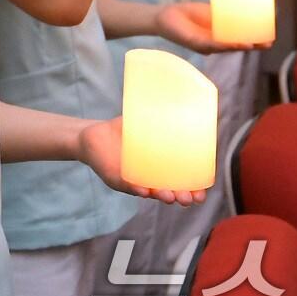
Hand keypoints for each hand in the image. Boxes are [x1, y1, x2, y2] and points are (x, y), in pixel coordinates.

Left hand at [78, 118, 205, 205]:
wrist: (93, 136)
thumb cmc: (123, 132)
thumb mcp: (144, 123)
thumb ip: (160, 115)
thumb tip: (181, 97)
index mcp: (161, 168)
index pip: (183, 183)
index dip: (195, 190)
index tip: (203, 191)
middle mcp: (150, 178)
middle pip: (171, 194)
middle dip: (182, 197)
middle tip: (190, 197)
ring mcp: (134, 180)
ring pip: (152, 193)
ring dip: (163, 196)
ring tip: (170, 195)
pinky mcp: (116, 178)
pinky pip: (128, 186)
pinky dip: (137, 189)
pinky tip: (144, 191)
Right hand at [156, 1, 268, 52]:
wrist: (164, 16)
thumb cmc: (177, 32)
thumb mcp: (195, 41)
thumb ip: (211, 44)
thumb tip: (231, 46)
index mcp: (214, 45)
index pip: (234, 47)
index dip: (247, 47)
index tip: (258, 45)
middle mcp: (218, 35)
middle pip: (240, 37)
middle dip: (256, 40)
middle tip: (269, 42)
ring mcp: (217, 23)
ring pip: (237, 25)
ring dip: (252, 27)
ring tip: (267, 27)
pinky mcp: (215, 12)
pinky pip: (230, 11)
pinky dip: (241, 12)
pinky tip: (251, 9)